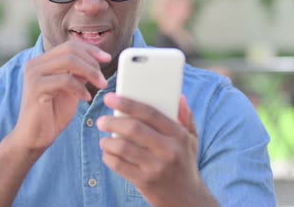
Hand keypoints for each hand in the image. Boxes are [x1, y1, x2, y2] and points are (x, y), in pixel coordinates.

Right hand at [11, 40, 110, 151]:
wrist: (35, 138)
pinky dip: (80, 88)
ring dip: (90, 73)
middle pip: (71, 50)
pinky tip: (85, 98)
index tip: (106, 58)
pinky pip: (65, 80)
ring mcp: (34, 74)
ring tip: (99, 86)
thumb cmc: (53, 114)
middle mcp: (35, 64)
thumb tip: (95, 59)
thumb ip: (78, 73)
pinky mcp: (36, 88)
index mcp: (42, 61)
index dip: (91, 50)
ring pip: (69, 61)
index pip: (70, 46)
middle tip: (103, 79)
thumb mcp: (70, 89)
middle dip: (92, 62)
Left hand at [97, 94, 215, 206]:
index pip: (150, 113)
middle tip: (102, 121)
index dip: (127, 103)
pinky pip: (119, 166)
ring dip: (108, 141)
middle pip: (134, 129)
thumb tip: (180, 97)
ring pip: (123, 148)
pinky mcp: (145, 182)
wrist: (186, 199)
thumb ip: (186, 118)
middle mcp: (168, 150)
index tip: (110, 98)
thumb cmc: (185, 163)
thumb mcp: (191, 140)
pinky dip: (108, 157)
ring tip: (104, 139)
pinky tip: (108, 154)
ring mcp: (156, 167)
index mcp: (178, 135)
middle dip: (112, 122)